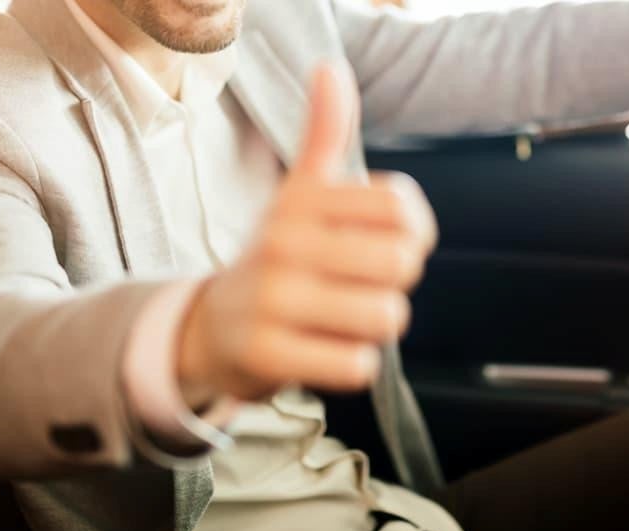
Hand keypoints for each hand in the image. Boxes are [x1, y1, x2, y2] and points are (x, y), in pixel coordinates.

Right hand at [175, 63, 436, 402]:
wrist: (213, 327)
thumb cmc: (279, 255)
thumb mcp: (299, 193)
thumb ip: (326, 134)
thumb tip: (330, 67)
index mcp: (302, 200)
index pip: (402, 209)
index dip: (415, 233)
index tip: (391, 242)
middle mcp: (284, 243)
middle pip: (401, 264)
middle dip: (396, 283)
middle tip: (362, 286)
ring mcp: (273, 299)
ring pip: (387, 317)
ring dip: (376, 326)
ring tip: (342, 317)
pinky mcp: (268, 354)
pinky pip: (358, 364)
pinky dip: (354, 363)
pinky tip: (327, 348)